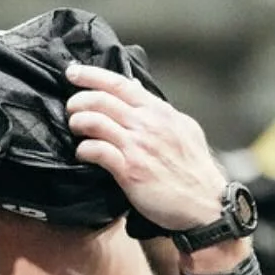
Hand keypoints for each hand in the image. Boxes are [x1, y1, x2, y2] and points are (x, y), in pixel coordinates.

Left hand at [65, 63, 226, 233]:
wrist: (204, 202)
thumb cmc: (193, 169)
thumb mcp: (182, 128)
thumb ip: (158, 109)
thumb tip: (136, 87)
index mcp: (159, 111)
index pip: (121, 83)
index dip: (93, 75)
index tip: (73, 72)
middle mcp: (147, 124)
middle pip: (103, 100)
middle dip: (79, 100)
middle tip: (71, 107)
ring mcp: (138, 146)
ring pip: (96, 122)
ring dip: (78, 122)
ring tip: (74, 127)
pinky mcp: (130, 170)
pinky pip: (98, 151)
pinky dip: (84, 149)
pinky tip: (82, 153)